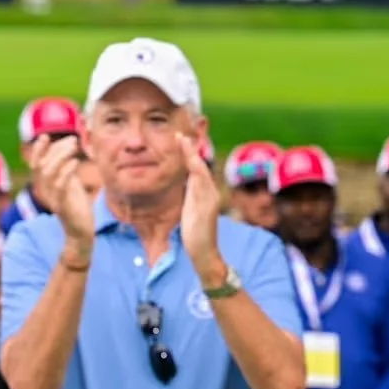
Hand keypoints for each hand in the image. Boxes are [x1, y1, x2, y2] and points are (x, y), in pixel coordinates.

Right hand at [30, 136, 96, 247]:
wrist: (80, 233)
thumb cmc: (77, 207)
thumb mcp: (71, 184)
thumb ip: (66, 169)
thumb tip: (66, 150)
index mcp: (45, 186)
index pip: (36, 164)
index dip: (38, 150)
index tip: (45, 136)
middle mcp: (45, 191)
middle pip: (42, 165)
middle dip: (56, 149)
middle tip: (73, 139)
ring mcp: (53, 199)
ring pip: (49, 173)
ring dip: (60, 156)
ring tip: (74, 146)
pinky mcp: (63, 206)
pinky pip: (61, 186)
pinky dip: (66, 171)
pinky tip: (76, 162)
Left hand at [178, 130, 224, 285]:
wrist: (205, 254)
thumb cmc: (197, 235)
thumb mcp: (191, 211)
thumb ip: (192, 197)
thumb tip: (189, 186)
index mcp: (204, 193)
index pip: (196, 169)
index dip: (188, 154)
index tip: (179, 139)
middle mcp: (209, 193)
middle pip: (199, 166)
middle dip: (191, 150)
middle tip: (180, 134)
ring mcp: (209, 199)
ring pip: (200, 172)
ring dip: (192, 156)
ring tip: (183, 141)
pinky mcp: (207, 207)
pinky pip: (202, 186)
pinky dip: (197, 172)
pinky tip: (192, 163)